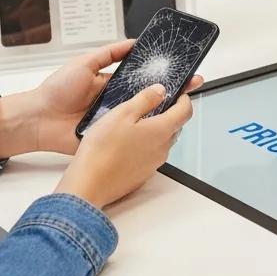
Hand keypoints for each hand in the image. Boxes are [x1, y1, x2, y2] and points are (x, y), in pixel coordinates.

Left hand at [0, 40, 201, 157]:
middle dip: (171, 91)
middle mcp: (117, 102)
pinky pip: (130, 136)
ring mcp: (115, 121)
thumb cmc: (57, 90)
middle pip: (149, 97)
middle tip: (192, 84)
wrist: (38, 119)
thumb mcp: (84, 63)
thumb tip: (133, 42)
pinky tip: (160, 127)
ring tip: (183, 103)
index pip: (143, 77)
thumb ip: (108, 53)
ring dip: (161, 112)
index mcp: (113, 83)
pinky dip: (144, 133)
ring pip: (144, 117)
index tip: (182, 67)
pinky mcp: (110, 138)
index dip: (162, 73)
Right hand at [55, 84, 195, 209]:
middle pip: (175, 126)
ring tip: (135, 123)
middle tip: (154, 104)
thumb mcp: (122, 114)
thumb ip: (145, 100)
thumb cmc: (102, 150)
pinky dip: (146, 145)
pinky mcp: (143, 174)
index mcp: (161, 131)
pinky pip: (151, 154)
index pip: (185, 111)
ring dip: (156, 130)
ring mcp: (154, 163)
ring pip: (163, 141)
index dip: (184, 99)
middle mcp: (162, 149)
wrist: (90, 184)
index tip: (178, 93)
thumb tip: (160, 91)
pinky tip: (127, 143)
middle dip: (169, 113)